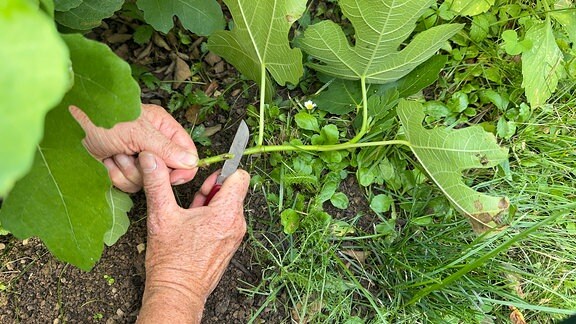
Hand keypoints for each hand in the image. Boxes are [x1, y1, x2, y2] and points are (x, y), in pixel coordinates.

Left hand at [69, 104, 197, 191]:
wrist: (65, 126)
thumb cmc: (101, 117)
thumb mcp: (138, 132)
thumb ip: (166, 148)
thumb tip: (191, 162)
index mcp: (163, 127)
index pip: (187, 153)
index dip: (182, 168)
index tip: (171, 177)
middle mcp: (153, 143)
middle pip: (167, 172)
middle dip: (147, 168)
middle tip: (133, 154)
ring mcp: (137, 158)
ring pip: (147, 181)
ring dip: (128, 170)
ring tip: (115, 153)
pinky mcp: (122, 170)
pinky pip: (129, 185)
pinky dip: (116, 175)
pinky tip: (106, 160)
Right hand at [136, 151, 249, 322]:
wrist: (177, 292)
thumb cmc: (172, 261)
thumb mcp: (161, 216)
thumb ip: (157, 182)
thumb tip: (151, 159)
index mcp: (226, 213)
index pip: (239, 176)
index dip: (222, 172)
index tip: (205, 178)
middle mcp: (236, 224)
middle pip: (233, 190)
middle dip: (213, 189)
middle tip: (194, 200)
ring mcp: (235, 236)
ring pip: (229, 206)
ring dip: (211, 204)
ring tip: (190, 216)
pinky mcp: (230, 245)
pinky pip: (226, 221)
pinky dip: (212, 218)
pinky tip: (194, 228)